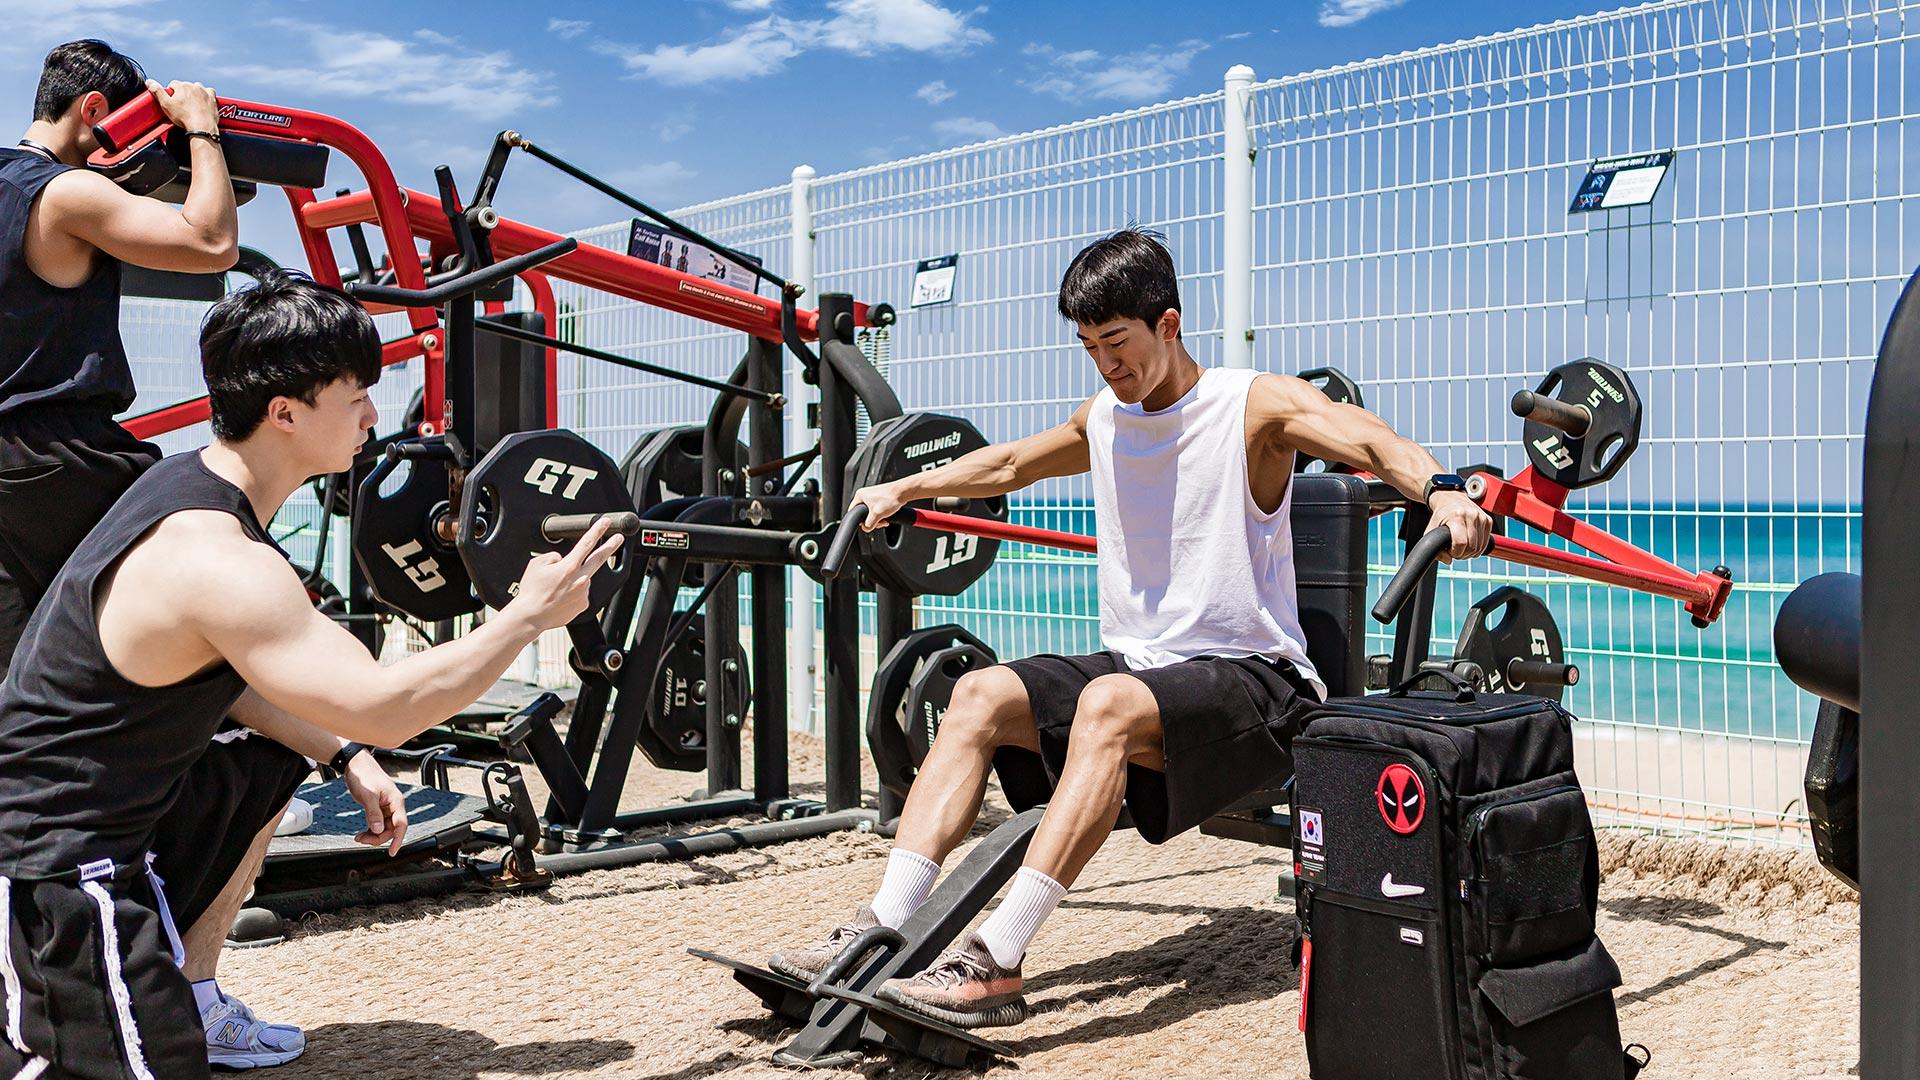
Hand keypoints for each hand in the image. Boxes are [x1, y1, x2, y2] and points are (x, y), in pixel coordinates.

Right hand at [149, 79, 218, 132]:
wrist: (202, 127)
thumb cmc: (185, 117)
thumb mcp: (166, 104)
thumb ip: (157, 91)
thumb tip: (149, 82)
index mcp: (182, 86)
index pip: (173, 85)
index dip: (171, 93)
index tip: (172, 101)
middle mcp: (194, 86)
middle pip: (185, 87)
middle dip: (182, 94)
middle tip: (181, 106)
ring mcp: (204, 92)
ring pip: (197, 89)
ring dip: (194, 94)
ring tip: (191, 105)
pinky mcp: (212, 99)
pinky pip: (209, 93)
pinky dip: (206, 96)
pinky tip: (202, 102)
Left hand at [341, 751, 408, 855]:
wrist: (356, 765)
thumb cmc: (365, 776)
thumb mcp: (368, 796)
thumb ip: (374, 814)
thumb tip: (378, 830)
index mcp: (396, 801)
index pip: (401, 825)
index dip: (398, 840)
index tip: (392, 852)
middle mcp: (393, 806)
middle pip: (392, 829)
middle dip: (378, 838)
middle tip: (362, 839)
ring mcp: (386, 807)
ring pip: (384, 828)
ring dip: (373, 835)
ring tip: (359, 837)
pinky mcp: (378, 808)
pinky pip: (378, 824)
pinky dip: (370, 830)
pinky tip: (361, 833)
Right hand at [503, 518, 625, 630]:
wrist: (531, 616)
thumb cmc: (532, 592)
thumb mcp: (536, 564)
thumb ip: (553, 556)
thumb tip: (562, 559)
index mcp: (569, 566)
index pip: (587, 543)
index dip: (597, 530)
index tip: (605, 522)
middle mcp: (580, 579)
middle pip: (599, 558)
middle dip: (611, 546)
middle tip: (619, 538)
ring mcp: (583, 592)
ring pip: (584, 578)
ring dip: (576, 578)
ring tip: (557, 587)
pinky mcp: (583, 604)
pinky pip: (581, 592)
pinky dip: (574, 591)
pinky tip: (561, 596)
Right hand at [850, 482, 909, 530]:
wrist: (903, 492)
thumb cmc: (890, 497)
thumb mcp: (876, 515)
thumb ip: (869, 524)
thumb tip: (866, 528)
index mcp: (860, 495)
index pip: (853, 511)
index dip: (859, 520)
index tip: (867, 524)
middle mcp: (865, 495)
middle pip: (863, 514)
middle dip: (872, 521)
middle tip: (879, 522)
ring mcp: (873, 497)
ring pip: (871, 514)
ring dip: (878, 519)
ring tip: (885, 519)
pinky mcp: (880, 499)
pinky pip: (877, 511)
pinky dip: (882, 515)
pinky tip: (887, 517)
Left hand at [1427, 491, 1492, 561]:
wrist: (1451, 498)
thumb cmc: (1440, 515)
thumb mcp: (1431, 529)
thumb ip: (1434, 547)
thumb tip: (1448, 561)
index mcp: (1457, 516)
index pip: (1461, 543)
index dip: (1455, 552)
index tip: (1450, 551)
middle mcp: (1472, 515)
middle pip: (1472, 547)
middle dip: (1463, 554)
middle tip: (1455, 550)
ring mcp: (1481, 517)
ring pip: (1480, 547)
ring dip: (1471, 552)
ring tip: (1461, 547)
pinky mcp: (1488, 520)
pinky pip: (1485, 542)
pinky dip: (1478, 547)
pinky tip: (1469, 543)